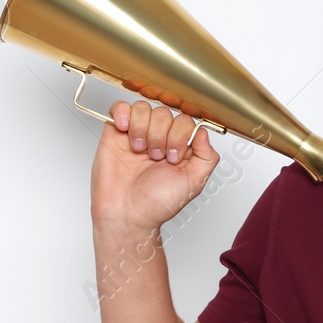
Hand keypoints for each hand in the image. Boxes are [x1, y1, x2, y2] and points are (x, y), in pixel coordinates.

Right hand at [90, 99, 219, 231]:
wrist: (126, 214)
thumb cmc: (156, 204)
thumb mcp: (193, 183)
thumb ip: (206, 157)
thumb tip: (203, 132)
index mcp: (178, 147)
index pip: (185, 121)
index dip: (180, 135)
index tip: (173, 158)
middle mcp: (159, 138)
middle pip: (164, 112)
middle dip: (161, 136)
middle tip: (155, 157)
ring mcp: (136, 134)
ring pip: (143, 108)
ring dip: (142, 128)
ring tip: (139, 150)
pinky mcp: (115, 133)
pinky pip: (119, 108)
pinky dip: (123, 114)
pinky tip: (125, 131)